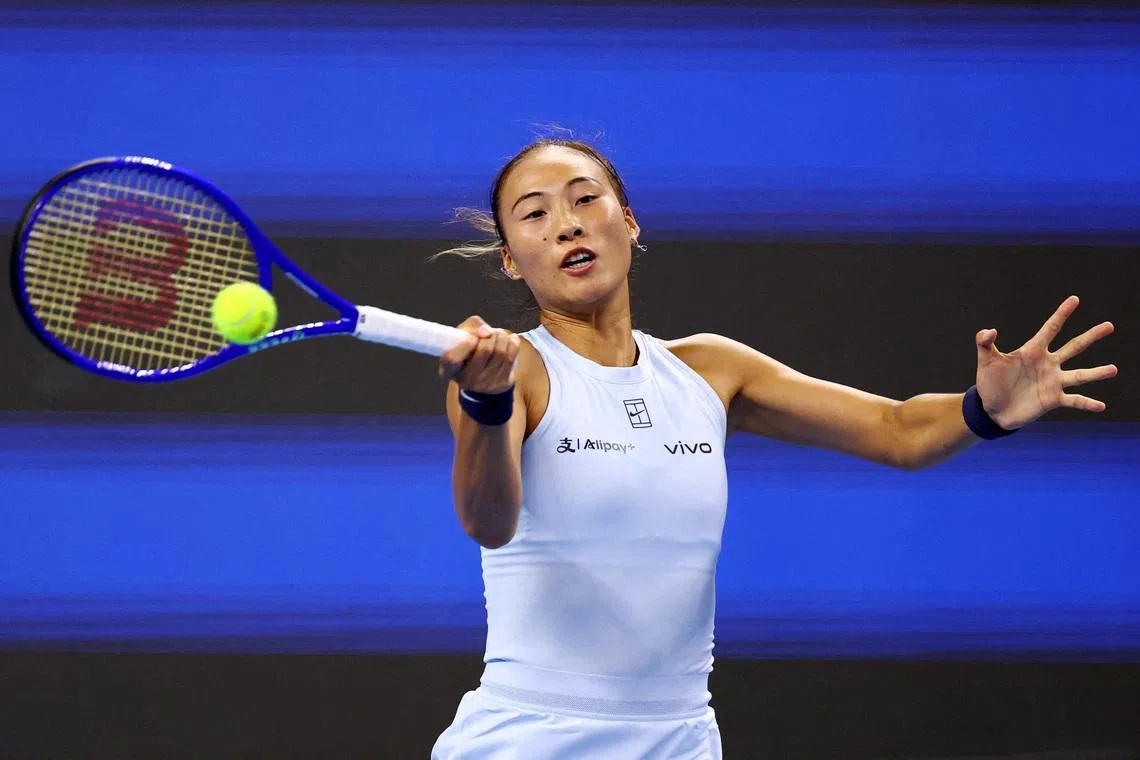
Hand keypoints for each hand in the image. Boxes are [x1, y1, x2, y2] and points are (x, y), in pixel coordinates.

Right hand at [439, 315, 519, 393]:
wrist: (484, 376)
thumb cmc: (470, 350)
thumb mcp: (463, 336)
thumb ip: (472, 326)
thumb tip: (486, 331)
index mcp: (449, 370)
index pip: (452, 358)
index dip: (465, 343)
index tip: (473, 337)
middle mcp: (466, 380)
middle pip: (484, 349)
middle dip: (491, 334)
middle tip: (491, 332)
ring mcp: (484, 384)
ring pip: (500, 352)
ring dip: (502, 336)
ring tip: (500, 335)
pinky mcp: (501, 384)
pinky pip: (511, 357)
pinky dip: (513, 343)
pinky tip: (511, 340)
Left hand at [975, 295, 1116, 429]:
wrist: (991, 410)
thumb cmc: (990, 383)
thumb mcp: (986, 361)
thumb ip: (984, 343)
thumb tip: (989, 330)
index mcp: (1033, 351)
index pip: (1050, 329)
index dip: (1061, 314)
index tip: (1074, 299)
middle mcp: (1048, 364)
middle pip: (1074, 347)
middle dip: (1091, 336)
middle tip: (1109, 326)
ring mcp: (1053, 382)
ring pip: (1080, 375)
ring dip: (1097, 373)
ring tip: (1114, 369)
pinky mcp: (1053, 399)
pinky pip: (1075, 400)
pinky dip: (1087, 403)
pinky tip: (1101, 406)